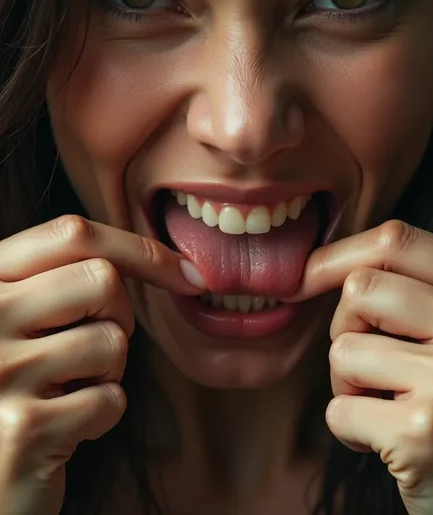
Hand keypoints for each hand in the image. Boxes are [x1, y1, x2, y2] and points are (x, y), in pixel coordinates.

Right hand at [0, 215, 204, 514]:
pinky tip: (65, 429)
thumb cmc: (17, 384)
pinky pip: (110, 400)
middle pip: (102, 280)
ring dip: (108, 372)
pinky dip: (102, 415)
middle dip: (119, 317)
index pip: (72, 234)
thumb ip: (61, 275)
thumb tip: (173, 262)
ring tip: (66, 390)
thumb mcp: (22, 316)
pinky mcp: (23, 427)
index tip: (186, 273)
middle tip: (91, 349)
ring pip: (111, 341)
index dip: (139, 248)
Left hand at [298, 220, 432, 514]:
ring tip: (390, 410)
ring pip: (344, 348)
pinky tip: (391, 446)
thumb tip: (315, 265)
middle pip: (361, 289)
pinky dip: (351, 430)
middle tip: (373, 370)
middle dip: (347, 330)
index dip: (340, 253)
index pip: (399, 241)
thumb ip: (415, 292)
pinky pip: (340, 409)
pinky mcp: (425, 432)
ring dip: (349, 385)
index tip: (305, 276)